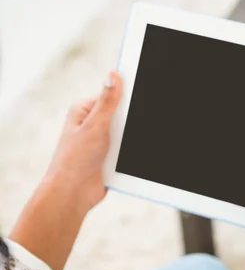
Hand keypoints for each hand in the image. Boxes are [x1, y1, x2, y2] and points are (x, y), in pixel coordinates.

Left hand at [45, 71, 122, 212]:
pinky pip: (129, 147)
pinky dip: (132, 151)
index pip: (112, 94)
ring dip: (131, 139)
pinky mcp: (111, 155)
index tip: (147, 91)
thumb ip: (106, 102)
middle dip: (132, 121)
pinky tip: (133, 156)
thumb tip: (113, 75)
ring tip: (125, 147)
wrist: (73, 194)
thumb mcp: (93, 126)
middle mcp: (93, 122)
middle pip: (123, 113)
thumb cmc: (74, 160)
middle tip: (130, 130)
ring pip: (128, 131)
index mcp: (85, 110)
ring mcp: (103, 139)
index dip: (129, 94)